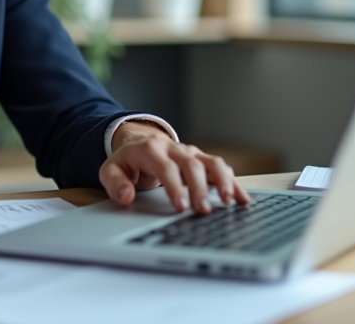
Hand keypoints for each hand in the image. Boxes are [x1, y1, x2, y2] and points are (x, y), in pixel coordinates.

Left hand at [99, 122, 251, 213]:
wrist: (140, 143)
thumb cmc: (127, 162)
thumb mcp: (111, 170)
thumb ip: (115, 184)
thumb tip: (126, 197)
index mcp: (150, 149)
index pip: (166, 167)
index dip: (174, 187)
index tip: (180, 207)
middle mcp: (174, 148)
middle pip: (191, 165)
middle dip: (199, 188)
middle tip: (203, 210)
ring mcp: (191, 153)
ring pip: (211, 162)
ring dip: (222, 182)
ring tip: (229, 202)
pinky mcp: (201, 160)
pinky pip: (221, 168)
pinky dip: (233, 182)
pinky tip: (243, 199)